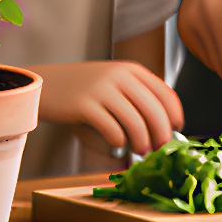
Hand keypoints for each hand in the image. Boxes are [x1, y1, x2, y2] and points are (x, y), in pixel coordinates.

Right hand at [36, 61, 184, 154]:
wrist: (45, 84)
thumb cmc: (81, 88)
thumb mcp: (112, 81)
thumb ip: (135, 96)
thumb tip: (162, 125)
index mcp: (130, 69)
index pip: (165, 93)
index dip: (175, 115)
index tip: (177, 129)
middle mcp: (119, 76)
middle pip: (154, 110)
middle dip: (162, 134)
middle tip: (160, 149)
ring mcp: (101, 89)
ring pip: (135, 123)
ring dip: (142, 142)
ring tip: (140, 151)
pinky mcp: (84, 105)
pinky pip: (112, 129)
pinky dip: (119, 141)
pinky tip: (117, 143)